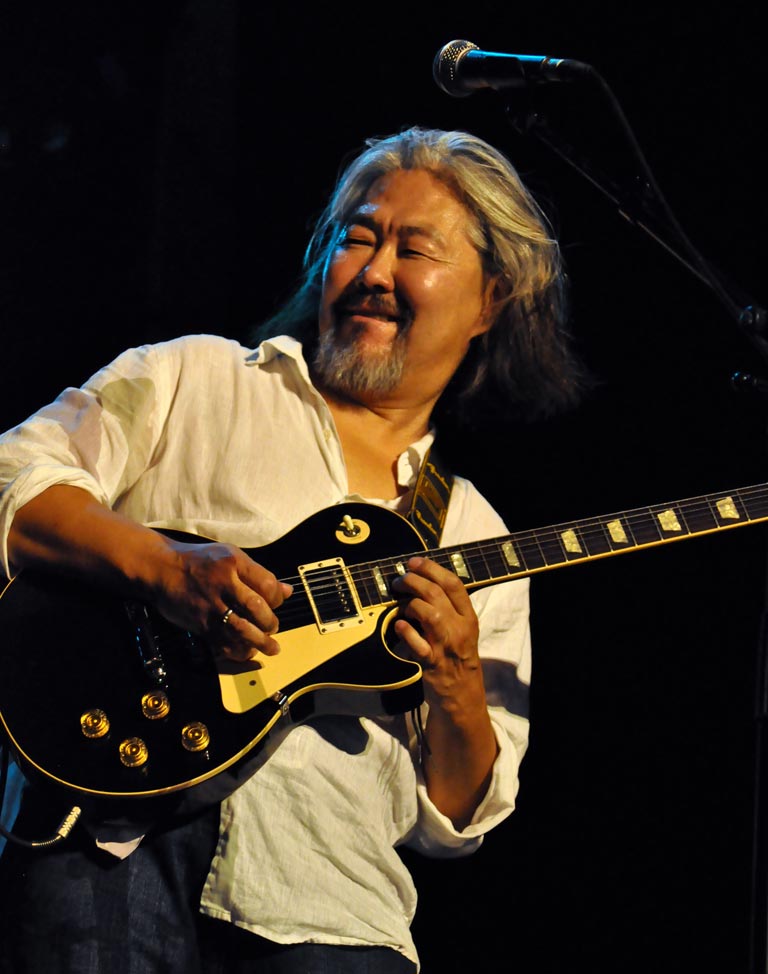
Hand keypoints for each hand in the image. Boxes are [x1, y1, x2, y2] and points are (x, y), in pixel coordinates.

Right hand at [153, 539, 291, 661]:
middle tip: (273, 627)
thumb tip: (287, 591)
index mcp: (233, 562)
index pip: (266, 584)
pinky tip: (247, 652)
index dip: (277, 598)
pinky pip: (223, 641)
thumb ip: (258, 574)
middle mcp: (222, 583)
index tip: (277, 604)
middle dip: (270, 622)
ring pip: (241, 628)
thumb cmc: (200, 560)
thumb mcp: (231, 556)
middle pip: (256, 607)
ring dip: (260, 642)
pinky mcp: (199, 622)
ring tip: (272, 648)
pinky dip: (238, 650)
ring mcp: (210, 604)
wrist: (162, 568)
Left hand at [391, 556, 484, 707]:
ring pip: (429, 614)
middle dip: (414, 581)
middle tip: (400, 580)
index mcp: (469, 618)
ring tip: (400, 603)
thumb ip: (449, 608)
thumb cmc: (458, 658)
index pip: (454, 584)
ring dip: (410, 603)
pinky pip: (417, 644)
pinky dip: (405, 631)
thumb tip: (423, 582)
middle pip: (437, 594)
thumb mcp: (463, 630)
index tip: (414, 562)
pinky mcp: (431, 664)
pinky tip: (398, 625)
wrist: (463, 694)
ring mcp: (446, 646)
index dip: (432, 568)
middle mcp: (460, 629)